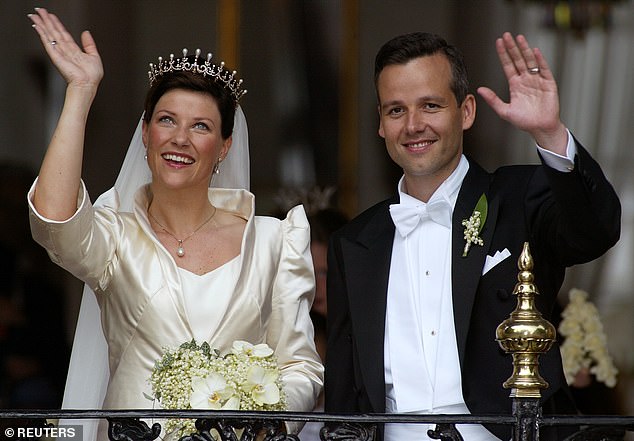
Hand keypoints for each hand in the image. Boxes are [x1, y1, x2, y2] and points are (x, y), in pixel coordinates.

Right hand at [28, 8, 102, 91]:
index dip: (58, 24)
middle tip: (40, 11)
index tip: (51, 16)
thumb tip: (86, 32)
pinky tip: (37, 26)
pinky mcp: (55, 56)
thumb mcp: (94, 56)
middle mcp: (65, 51)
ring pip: (50, 34)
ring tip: (36, 15)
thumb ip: (89, 44)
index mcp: (74, 51)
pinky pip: (47, 42)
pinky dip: (42, 34)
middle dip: (47, 21)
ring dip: (42, 24)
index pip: (64, 34)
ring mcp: (59, 53)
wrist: (87, 85)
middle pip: (54, 32)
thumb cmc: (91, 77)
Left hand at [477, 32, 566, 153]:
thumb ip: (492, 100)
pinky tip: (534, 51)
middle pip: (518, 60)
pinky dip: (540, 60)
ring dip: (524, 50)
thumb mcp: (504, 111)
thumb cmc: (524, 121)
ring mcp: (537, 80)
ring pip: (530, 61)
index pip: (508, 66)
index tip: (498, 43)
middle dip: (512, 48)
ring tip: (519, 38)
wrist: (540, 128)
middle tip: (506, 35)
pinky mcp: (548, 83)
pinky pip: (544, 69)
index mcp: (515, 85)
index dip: (503, 54)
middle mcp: (526, 80)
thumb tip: (479, 89)